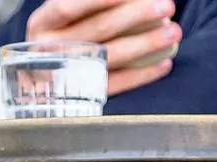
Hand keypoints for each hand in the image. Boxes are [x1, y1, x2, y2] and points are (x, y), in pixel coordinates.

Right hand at [27, 0, 179, 94]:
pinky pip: (114, 85)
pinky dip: (142, 75)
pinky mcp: (79, 97)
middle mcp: (47, 50)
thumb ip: (88, 5)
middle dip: (138, 15)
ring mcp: (64, 76)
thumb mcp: (68, 17)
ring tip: (173, 33)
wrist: (43, 77)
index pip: (70, 6)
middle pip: (98, 29)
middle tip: (168, 7)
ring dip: (147, 44)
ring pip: (110, 57)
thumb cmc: (65, 34)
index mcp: (42, 23)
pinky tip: (165, 64)